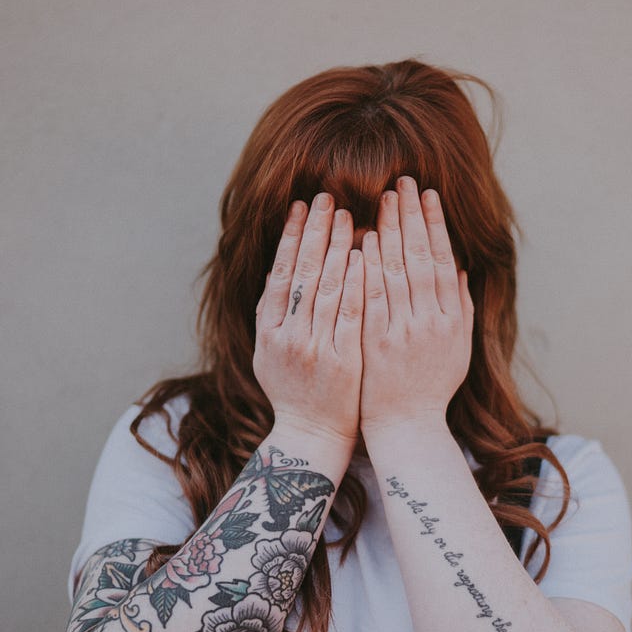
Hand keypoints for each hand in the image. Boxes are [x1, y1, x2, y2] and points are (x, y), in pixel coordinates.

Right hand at [253, 193, 365, 447]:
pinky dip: (356, 283)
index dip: (291, 237)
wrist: (313, 434)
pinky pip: (350, 314)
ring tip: (348, 214)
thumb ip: (272, 313)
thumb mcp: (269, 352)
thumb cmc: (293, 391)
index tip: (301, 206)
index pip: (281, 272)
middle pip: (303, 273)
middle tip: (326, 197)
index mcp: (268, 330)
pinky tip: (363, 256)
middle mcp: (288, 336)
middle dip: (315, 231)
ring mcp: (315, 348)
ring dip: (337, 247)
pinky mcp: (342, 360)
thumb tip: (278, 268)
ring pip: (327, 288)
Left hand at [358, 176, 473, 435]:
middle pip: (422, 258)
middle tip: (405, 182)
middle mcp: (431, 322)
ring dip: (391, 231)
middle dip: (413, 217)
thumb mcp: (457, 348)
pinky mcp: (377, 342)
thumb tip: (460, 268)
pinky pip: (373, 297)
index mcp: (452, 320)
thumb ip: (461, 307)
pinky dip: (371, 266)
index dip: (436, 225)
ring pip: (398, 272)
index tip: (429, 195)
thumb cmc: (431, 387)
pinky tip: (366, 238)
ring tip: (385, 198)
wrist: (406, 426)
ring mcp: (403, 332)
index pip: (444, 261)